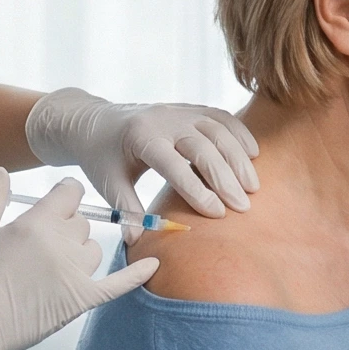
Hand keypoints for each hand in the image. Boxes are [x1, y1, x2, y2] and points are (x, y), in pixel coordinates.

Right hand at [0, 170, 158, 349]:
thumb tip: (2, 171)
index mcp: (37, 222)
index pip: (71, 193)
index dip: (63, 196)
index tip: (56, 204)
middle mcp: (61, 245)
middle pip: (81, 222)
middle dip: (65, 227)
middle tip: (38, 246)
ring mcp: (74, 274)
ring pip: (92, 250)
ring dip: (78, 252)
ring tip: (49, 266)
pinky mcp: (80, 301)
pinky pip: (118, 284)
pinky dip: (137, 274)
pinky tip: (154, 265)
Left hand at [25, 88, 259, 219]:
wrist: (96, 121)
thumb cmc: (102, 156)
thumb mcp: (108, 184)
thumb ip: (127, 210)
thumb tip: (137, 241)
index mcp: (140, 138)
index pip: (174, 165)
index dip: (197, 191)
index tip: (217, 214)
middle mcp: (163, 120)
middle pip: (202, 146)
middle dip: (225, 178)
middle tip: (243, 206)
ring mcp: (178, 111)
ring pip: (217, 129)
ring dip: (238, 157)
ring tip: (253, 186)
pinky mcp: (189, 109)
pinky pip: (220, 116)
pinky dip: (239, 134)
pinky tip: (253, 155)